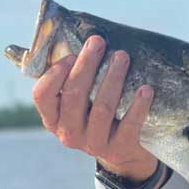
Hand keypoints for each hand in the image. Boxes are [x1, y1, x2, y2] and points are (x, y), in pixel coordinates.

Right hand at [31, 34, 157, 180]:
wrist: (125, 153)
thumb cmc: (99, 115)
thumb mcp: (81, 102)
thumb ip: (74, 78)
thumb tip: (79, 35)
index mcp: (53, 119)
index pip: (41, 95)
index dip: (55, 73)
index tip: (72, 54)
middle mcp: (68, 133)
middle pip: (73, 96)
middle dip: (86, 65)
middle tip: (99, 42)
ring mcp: (93, 144)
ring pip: (102, 108)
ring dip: (113, 79)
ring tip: (122, 57)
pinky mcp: (119, 149)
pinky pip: (129, 125)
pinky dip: (138, 106)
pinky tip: (146, 89)